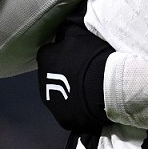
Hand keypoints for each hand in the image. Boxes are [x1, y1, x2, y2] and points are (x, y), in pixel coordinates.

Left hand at [37, 19, 115, 133]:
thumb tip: (63, 29)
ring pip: (58, 96)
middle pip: (50, 76)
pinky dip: (76, 108)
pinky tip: (90, 104)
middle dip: (62, 74)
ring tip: (88, 90)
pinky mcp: (63, 119)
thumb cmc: (92, 57)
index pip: (48, 53)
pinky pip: (69, 111)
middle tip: (82, 73)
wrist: (105, 87)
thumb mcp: (80, 34)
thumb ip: (68, 31)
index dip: (60, 53)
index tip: (74, 54)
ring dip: (68, 92)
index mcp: (45, 59)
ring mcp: (52, 103)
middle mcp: (42, 82)